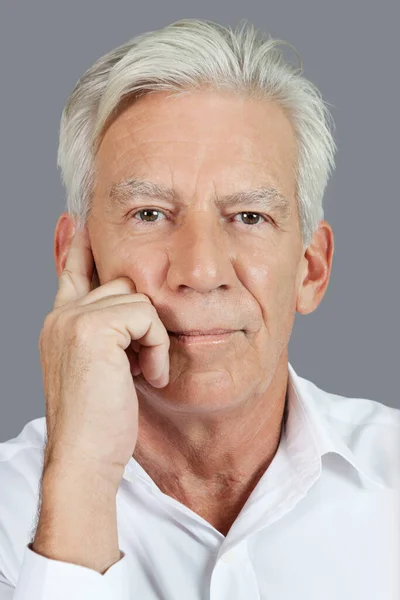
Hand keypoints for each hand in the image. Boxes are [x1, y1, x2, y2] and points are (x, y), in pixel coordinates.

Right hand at [38, 223, 169, 489]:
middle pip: (122, 284)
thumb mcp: (103, 370)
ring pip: (139, 299)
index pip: (70, 273)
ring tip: (142, 373)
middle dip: (143, 321)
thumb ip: (110, 335)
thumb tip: (130, 308)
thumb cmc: (99, 422)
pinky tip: (146, 376)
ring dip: (153, 339)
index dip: (75, 248)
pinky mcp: (92, 327)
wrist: (84, 459)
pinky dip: (157, 347)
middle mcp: (61, 315)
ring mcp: (72, 319)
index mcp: (60, 323)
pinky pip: (147, 316)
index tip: (75, 221)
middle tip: (138, 365)